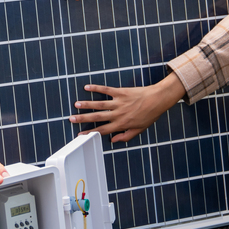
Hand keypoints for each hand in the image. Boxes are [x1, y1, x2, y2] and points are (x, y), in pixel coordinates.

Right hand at [69, 74, 186, 142]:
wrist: (157, 100)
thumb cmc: (149, 114)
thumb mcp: (139, 129)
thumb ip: (126, 136)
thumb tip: (113, 140)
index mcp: (121, 124)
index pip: (102, 130)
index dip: (90, 133)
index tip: (80, 134)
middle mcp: (118, 114)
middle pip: (97, 117)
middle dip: (83, 119)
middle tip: (72, 118)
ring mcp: (118, 102)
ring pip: (99, 104)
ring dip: (87, 104)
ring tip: (76, 104)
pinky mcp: (120, 92)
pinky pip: (106, 89)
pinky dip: (96, 88)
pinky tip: (87, 87)